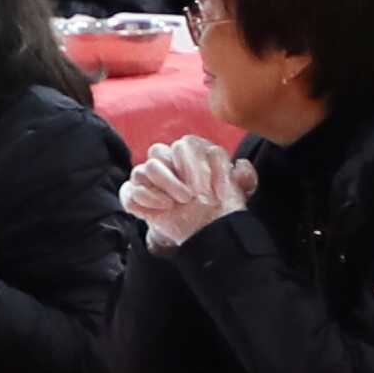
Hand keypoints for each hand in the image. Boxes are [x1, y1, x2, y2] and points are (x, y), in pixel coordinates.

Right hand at [125, 134, 251, 241]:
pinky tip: (163, 209)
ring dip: (163, 187)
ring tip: (178, 203)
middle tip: (192, 197)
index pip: (187, 144)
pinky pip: (129, 191)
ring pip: (143, 169)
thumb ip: (245, 177)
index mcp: (190, 152)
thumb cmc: (218, 203)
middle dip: (176, 175)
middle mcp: (167, 160)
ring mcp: (148, 178)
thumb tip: (240, 165)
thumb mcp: (239, 192)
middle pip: (159, 151)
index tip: (211, 190)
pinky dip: (144, 199)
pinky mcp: (135, 196)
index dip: (198, 165)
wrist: (202, 228)